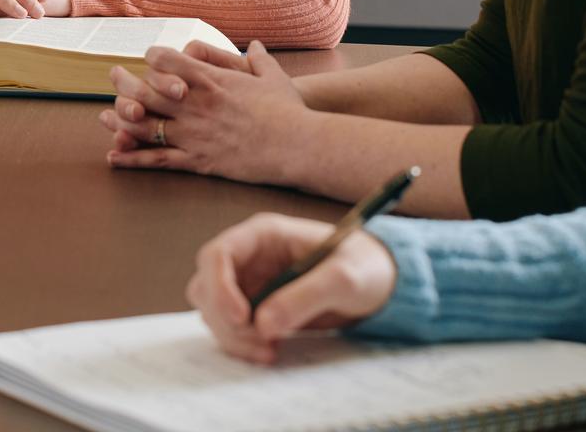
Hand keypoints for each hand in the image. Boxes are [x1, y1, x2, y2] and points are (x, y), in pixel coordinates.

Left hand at [100, 40, 308, 182]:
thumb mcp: (273, 77)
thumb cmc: (289, 110)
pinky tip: (115, 156)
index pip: (166, 60)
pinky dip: (132, 158)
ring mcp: (193, 133)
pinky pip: (157, 159)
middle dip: (124, 83)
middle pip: (145, 91)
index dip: (153, 57)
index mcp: (210, 80)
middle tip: (114, 77)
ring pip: (144, 125)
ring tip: (103, 117)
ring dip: (120, 120)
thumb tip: (256, 45)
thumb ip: (259, 59)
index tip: (148, 59)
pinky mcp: (197, 160)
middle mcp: (194, 104)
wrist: (298, 145)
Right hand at [187, 214, 396, 361]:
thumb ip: (306, 296)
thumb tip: (263, 324)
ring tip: (270, 350)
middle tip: (261, 342)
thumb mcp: (344, 278)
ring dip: (233, 336)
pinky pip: (230, 328)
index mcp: (263, 235)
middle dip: (226, 320)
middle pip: (207, 287)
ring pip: (213, 311)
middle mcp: (248, 258)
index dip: (219, 286)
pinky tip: (271, 351)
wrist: (379, 284)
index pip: (217, 255)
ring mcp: (249, 284)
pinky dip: (242, 344)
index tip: (241, 318)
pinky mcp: (255, 309)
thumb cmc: (364, 267)